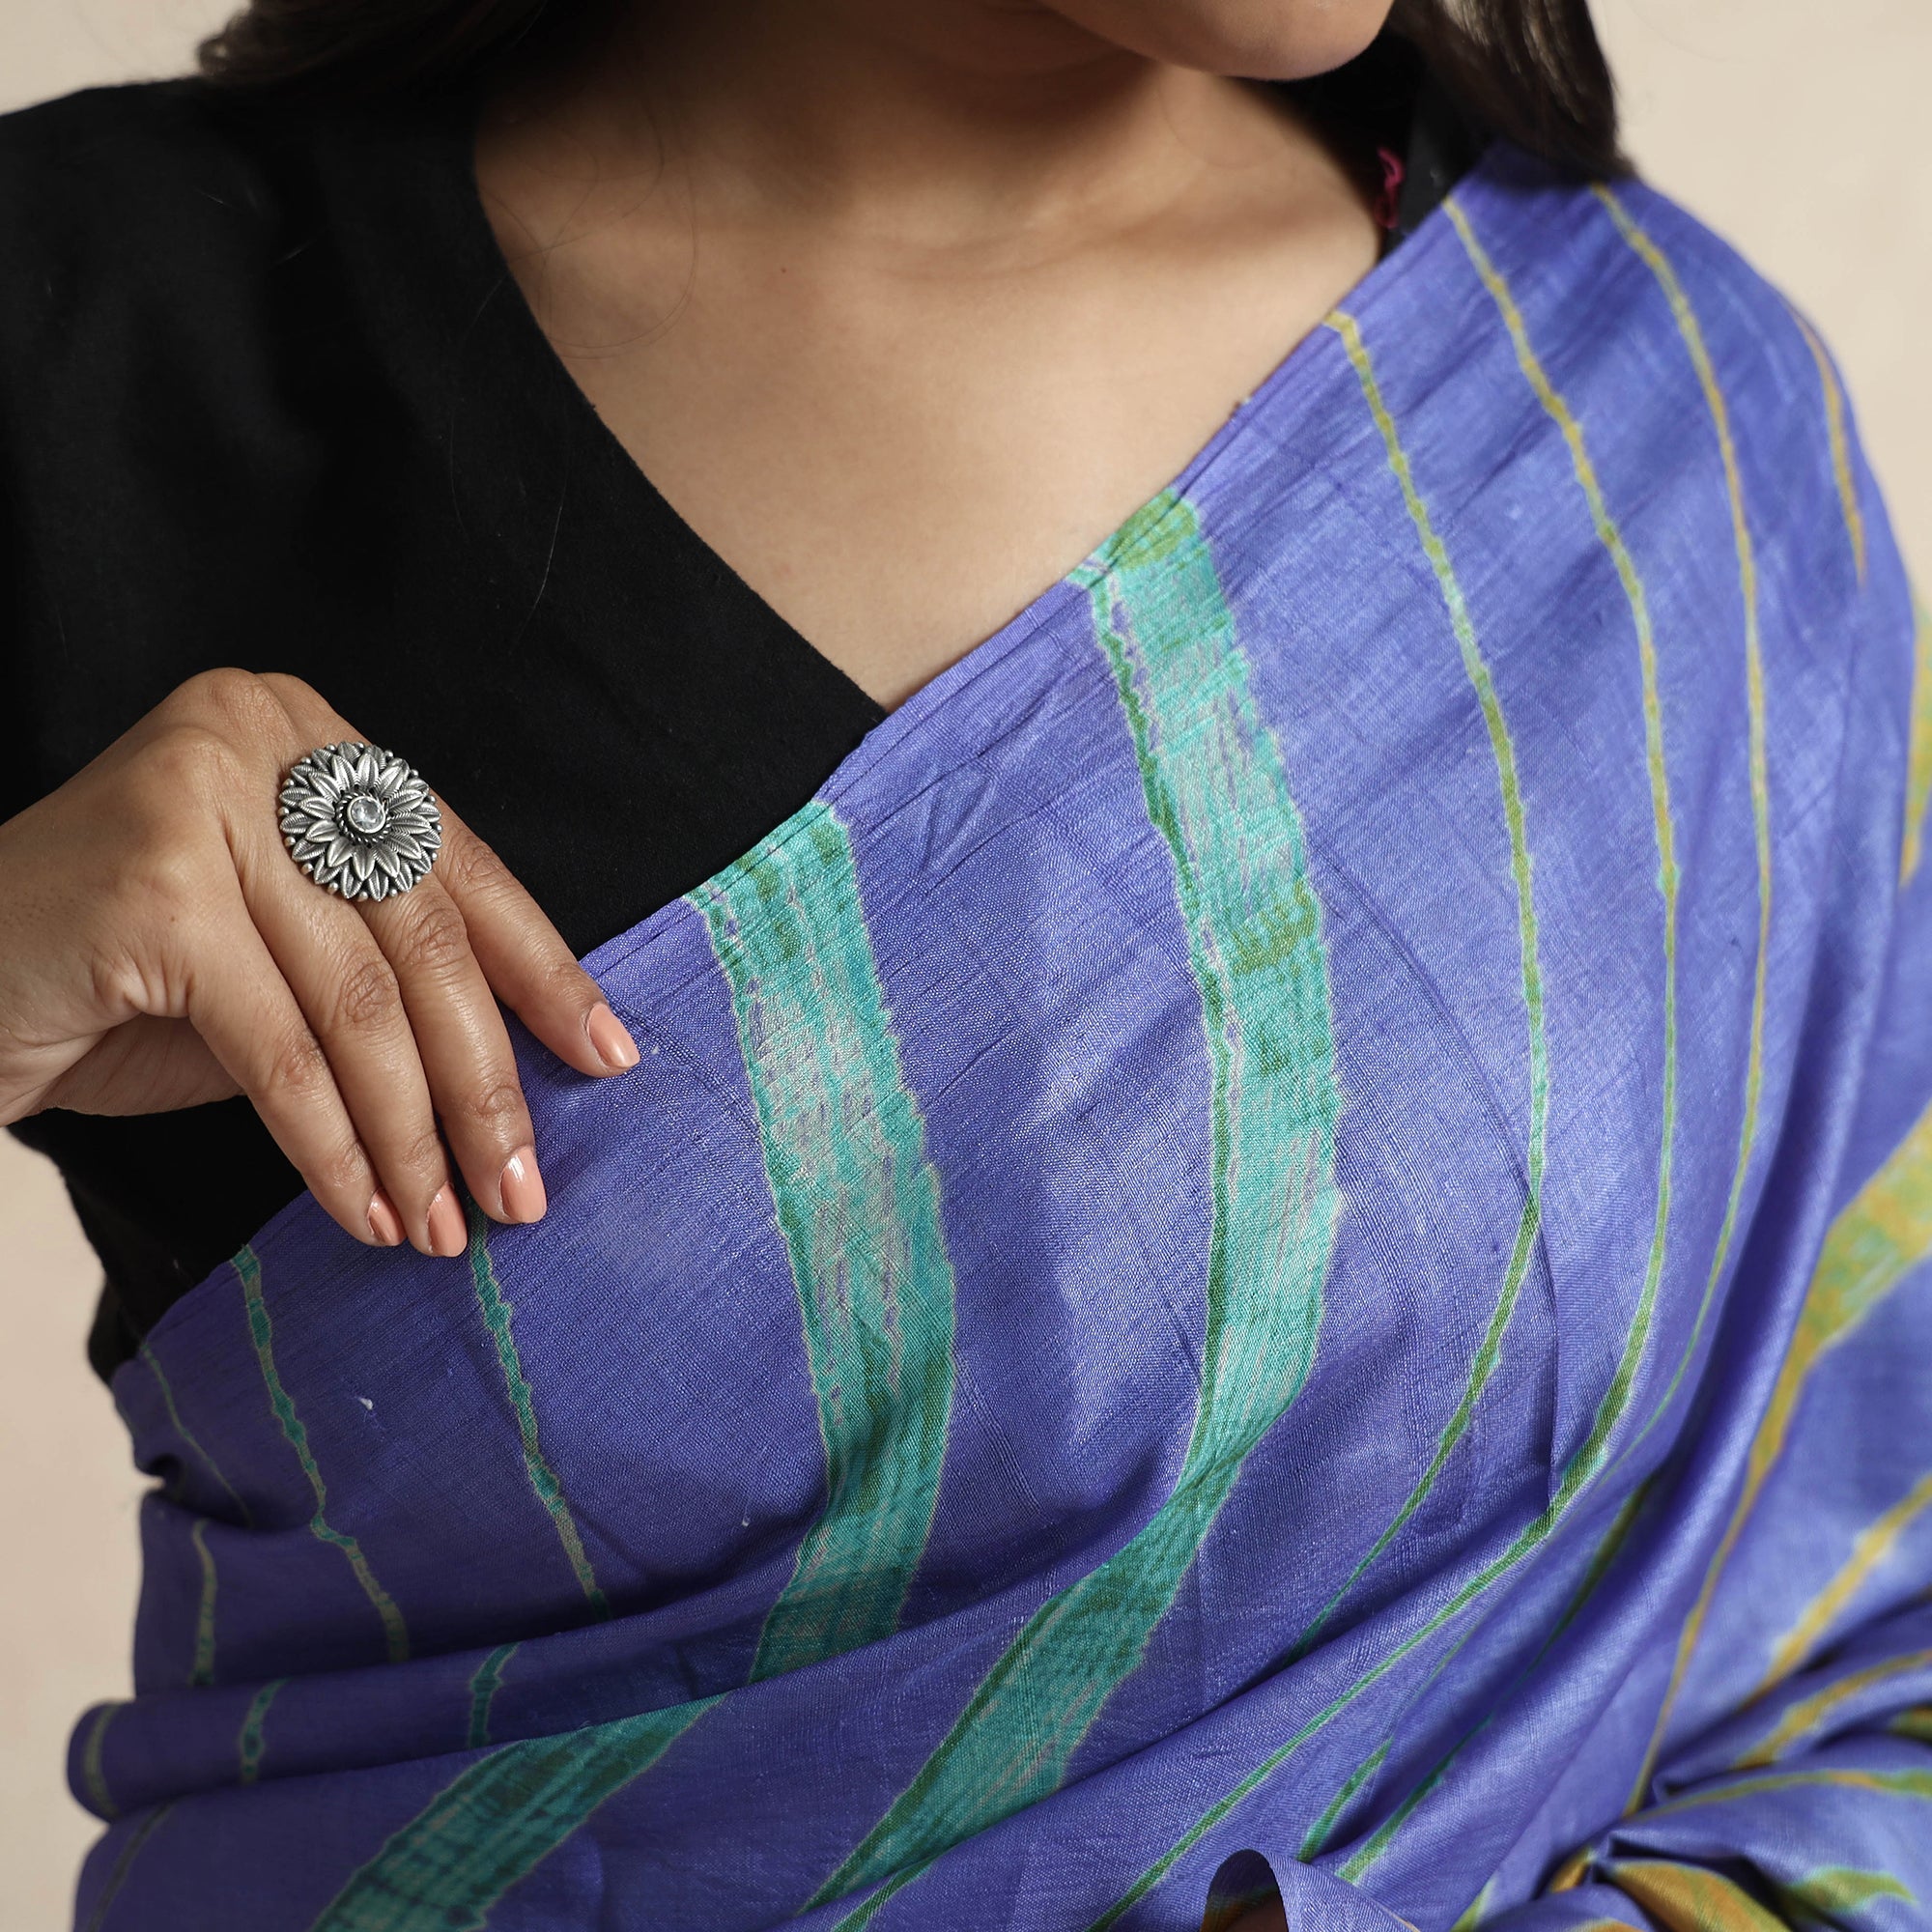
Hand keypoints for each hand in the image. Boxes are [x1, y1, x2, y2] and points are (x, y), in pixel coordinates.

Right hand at [0, 668, 639, 1255]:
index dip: (544, 974)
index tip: (610, 1059)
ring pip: (362, 1004)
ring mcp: (202, 793)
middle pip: (424, 940)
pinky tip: (365, 1212)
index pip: (461, 871)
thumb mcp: (284, 963)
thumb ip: (388, 977)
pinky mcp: (153, 881)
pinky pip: (281, 1048)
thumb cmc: (118, 981)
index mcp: (313, 737)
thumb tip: (526, 1071)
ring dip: (413, 1137)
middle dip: (484, 1084)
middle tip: (522, 1191)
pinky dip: (333, 1146)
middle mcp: (262, 736)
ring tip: (445, 1224)